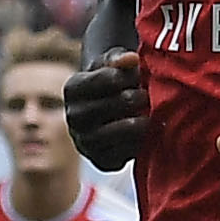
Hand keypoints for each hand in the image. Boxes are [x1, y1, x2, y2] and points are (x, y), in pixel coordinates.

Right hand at [64, 48, 148, 169]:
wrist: (105, 114)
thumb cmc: (110, 83)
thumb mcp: (111, 65)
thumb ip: (118, 59)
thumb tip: (130, 59)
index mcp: (73, 88)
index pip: (109, 78)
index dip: (130, 75)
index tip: (136, 77)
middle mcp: (74, 117)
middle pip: (120, 102)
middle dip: (139, 97)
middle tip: (145, 96)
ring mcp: (85, 141)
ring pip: (124, 129)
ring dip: (142, 120)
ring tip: (146, 114)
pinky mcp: (101, 161)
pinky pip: (127, 153)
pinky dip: (138, 143)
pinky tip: (141, 133)